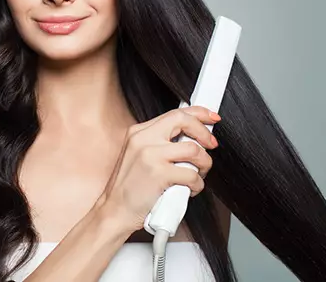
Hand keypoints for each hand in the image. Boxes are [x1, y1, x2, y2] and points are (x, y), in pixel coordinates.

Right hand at [96, 106, 220, 233]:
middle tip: (211, 145)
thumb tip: (193, 137)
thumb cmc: (129, 188)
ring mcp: (150, 155)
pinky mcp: (158, 174)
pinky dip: (197, 184)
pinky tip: (189, 189)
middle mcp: (143, 139)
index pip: (174, 113)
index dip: (199, 113)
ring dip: (204, 164)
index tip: (212, 118)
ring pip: (193, 149)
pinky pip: (191, 174)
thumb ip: (160, 143)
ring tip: (198, 175)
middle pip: (184, 121)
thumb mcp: (138, 156)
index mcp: (138, 132)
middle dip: (204, 133)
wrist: (114, 211)